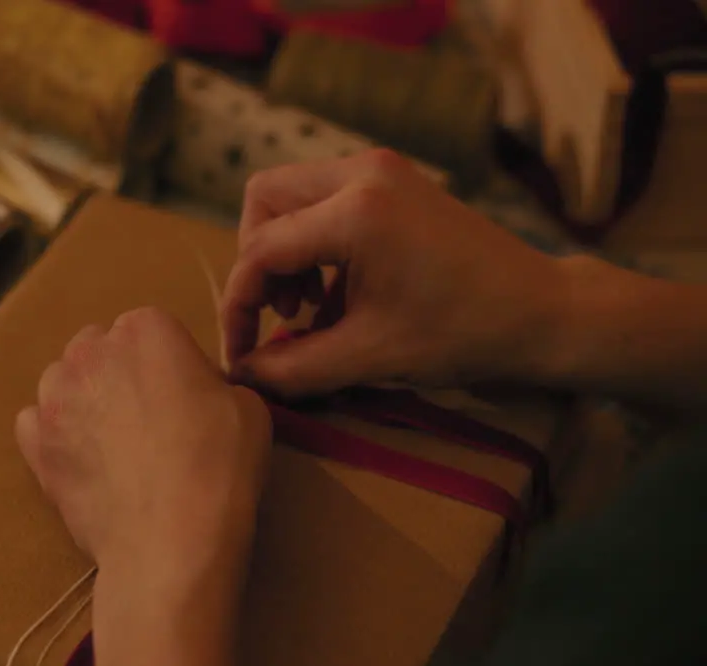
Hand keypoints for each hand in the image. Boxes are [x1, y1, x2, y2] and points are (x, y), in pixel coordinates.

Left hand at [14, 307, 271, 591]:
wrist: (171, 539)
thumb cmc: (219, 466)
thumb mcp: (248, 407)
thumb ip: (214, 383)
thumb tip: (197, 394)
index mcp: (146, 328)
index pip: (152, 331)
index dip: (170, 364)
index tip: (185, 398)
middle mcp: (90, 351)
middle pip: (101, 350)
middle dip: (119, 375)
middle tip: (149, 421)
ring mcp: (53, 396)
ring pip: (64, 383)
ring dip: (84, 401)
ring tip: (114, 446)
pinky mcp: (34, 441)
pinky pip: (36, 423)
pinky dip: (55, 435)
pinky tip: (83, 461)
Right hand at [223, 149, 568, 396]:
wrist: (544, 314)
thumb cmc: (464, 334)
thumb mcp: (369, 357)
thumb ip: (293, 367)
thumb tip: (241, 377)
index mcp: (356, 211)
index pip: (260, 251)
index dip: (238, 307)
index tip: (240, 355)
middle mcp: (362, 173)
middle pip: (264, 201)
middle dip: (256, 263)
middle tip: (278, 315)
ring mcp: (381, 171)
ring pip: (291, 196)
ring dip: (284, 252)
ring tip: (308, 308)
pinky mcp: (395, 182)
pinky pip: (325, 201)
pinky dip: (315, 245)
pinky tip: (336, 296)